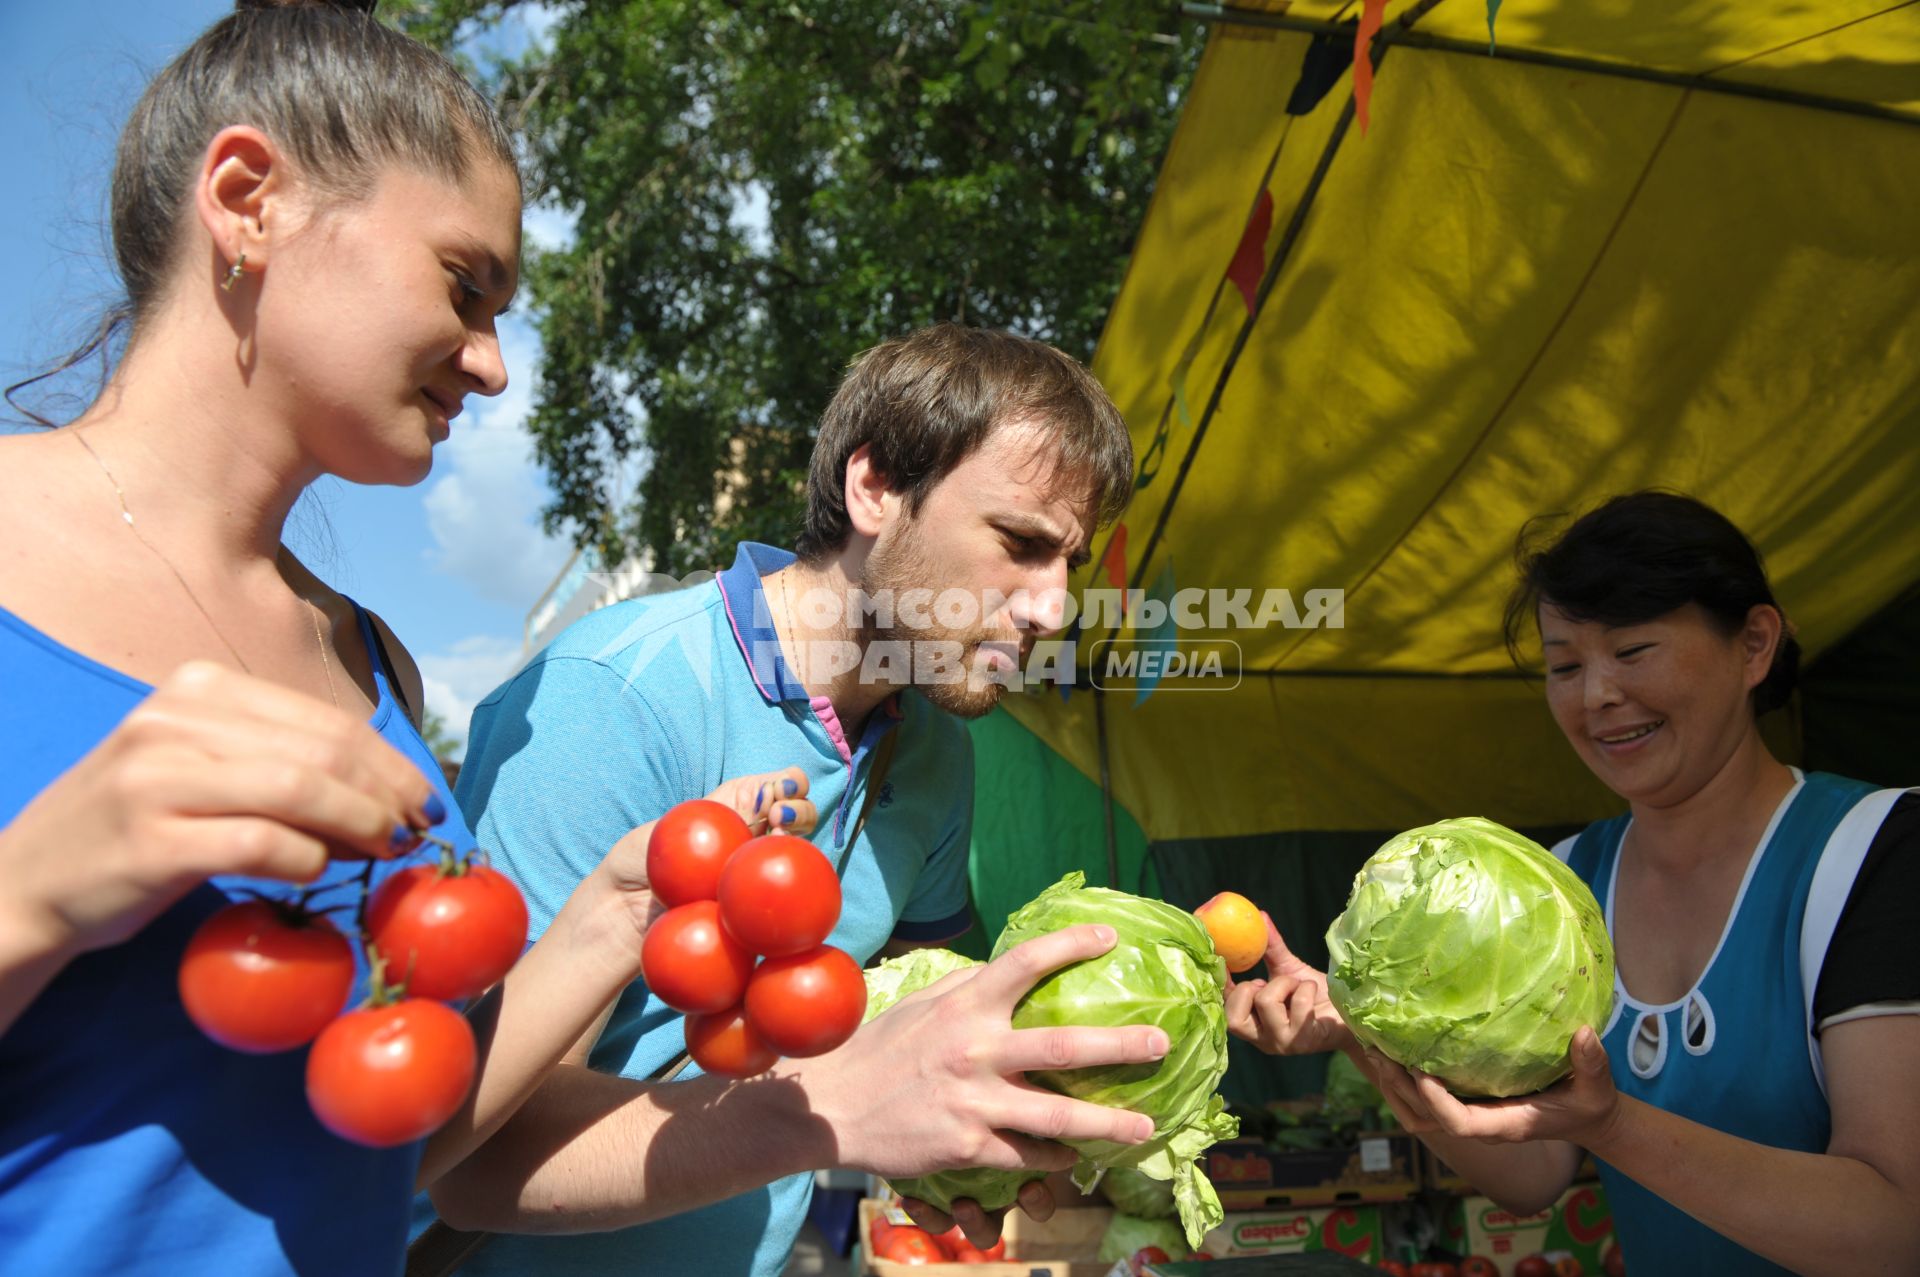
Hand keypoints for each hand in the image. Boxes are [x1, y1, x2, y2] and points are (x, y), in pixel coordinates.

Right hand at [2, 661, 439, 961]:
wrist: (27, 882)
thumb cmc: (137, 825)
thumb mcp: (202, 766)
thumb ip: (280, 760)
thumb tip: (389, 790)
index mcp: (199, 687)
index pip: (326, 721)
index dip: (390, 763)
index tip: (424, 800)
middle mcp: (175, 719)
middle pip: (323, 752)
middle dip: (387, 794)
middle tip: (417, 832)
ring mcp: (157, 777)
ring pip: (301, 789)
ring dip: (361, 825)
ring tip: (385, 851)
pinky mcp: (151, 841)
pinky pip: (261, 844)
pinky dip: (308, 858)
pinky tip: (320, 871)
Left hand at [580, 767, 819, 975]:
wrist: (621, 912)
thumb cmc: (639, 862)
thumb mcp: (673, 826)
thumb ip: (720, 814)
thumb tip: (767, 798)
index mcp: (735, 809)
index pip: (776, 788)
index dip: (787, 784)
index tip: (777, 790)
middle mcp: (752, 838)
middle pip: (797, 817)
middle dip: (799, 807)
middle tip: (778, 814)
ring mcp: (754, 873)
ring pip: (796, 852)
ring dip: (797, 835)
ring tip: (781, 832)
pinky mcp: (753, 908)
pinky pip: (779, 894)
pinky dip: (786, 881)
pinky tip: (778, 875)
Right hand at [796, 924, 1165, 1237]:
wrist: (833, 1106)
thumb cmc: (882, 1049)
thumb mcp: (923, 1004)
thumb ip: (969, 988)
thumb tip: (1011, 970)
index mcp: (965, 1004)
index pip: (1026, 962)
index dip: (1071, 945)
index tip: (1109, 938)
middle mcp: (974, 1049)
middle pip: (1064, 1045)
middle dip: (1120, 1045)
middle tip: (1160, 1043)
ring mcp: (973, 1101)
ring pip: (1057, 1116)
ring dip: (1108, 1122)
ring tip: (1144, 1126)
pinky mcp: (966, 1145)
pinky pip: (1026, 1156)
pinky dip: (1055, 1158)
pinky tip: (1074, 1158)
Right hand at [1223, 912, 1353, 1055]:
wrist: (1350, 1013)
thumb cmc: (1316, 994)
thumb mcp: (1288, 970)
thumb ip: (1270, 948)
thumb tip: (1260, 916)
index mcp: (1254, 1024)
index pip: (1225, 1010)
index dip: (1220, 987)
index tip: (1220, 959)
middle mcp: (1263, 1040)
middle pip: (1234, 1018)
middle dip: (1248, 989)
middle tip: (1265, 983)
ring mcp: (1283, 1043)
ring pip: (1265, 1002)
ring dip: (1284, 983)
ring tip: (1296, 986)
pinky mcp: (1305, 1040)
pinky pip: (1299, 1003)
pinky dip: (1306, 987)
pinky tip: (1312, 991)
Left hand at [1360, 1027, 1620, 1146]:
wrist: (1584, 1118)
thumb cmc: (1589, 1102)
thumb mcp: (1597, 1086)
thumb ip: (1592, 1064)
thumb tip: (1584, 1035)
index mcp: (1505, 1125)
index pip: (1459, 1123)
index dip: (1435, 1100)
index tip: (1418, 1069)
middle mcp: (1479, 1124)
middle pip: (1424, 1118)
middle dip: (1398, 1087)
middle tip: (1377, 1049)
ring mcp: (1468, 1117)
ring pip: (1415, 1113)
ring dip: (1391, 1084)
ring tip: (1372, 1046)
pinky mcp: (1464, 1104)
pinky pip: (1421, 1101)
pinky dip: (1401, 1080)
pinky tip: (1391, 1049)